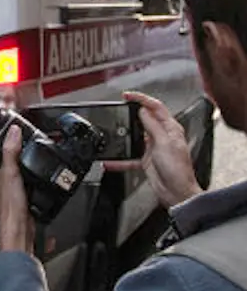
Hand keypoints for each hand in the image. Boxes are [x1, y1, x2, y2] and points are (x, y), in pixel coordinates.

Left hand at [0, 125, 35, 253]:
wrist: (20, 230)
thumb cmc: (10, 207)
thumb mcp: (11, 174)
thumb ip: (11, 152)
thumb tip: (13, 132)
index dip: (5, 139)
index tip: (13, 128)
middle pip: (8, 158)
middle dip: (16, 149)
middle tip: (25, 138)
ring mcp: (9, 188)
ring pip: (17, 169)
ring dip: (25, 162)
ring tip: (32, 152)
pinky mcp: (20, 196)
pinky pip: (26, 180)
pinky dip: (32, 175)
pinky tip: (38, 175)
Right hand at [103, 91, 201, 208]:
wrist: (178, 194)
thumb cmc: (179, 170)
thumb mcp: (164, 143)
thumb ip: (152, 126)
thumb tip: (143, 111)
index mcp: (170, 129)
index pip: (155, 107)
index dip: (141, 99)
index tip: (127, 96)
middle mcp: (162, 136)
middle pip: (144, 119)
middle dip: (131, 113)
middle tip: (119, 108)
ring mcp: (153, 148)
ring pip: (135, 136)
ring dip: (124, 135)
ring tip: (114, 130)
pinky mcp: (146, 160)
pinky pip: (130, 156)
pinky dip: (120, 159)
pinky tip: (111, 160)